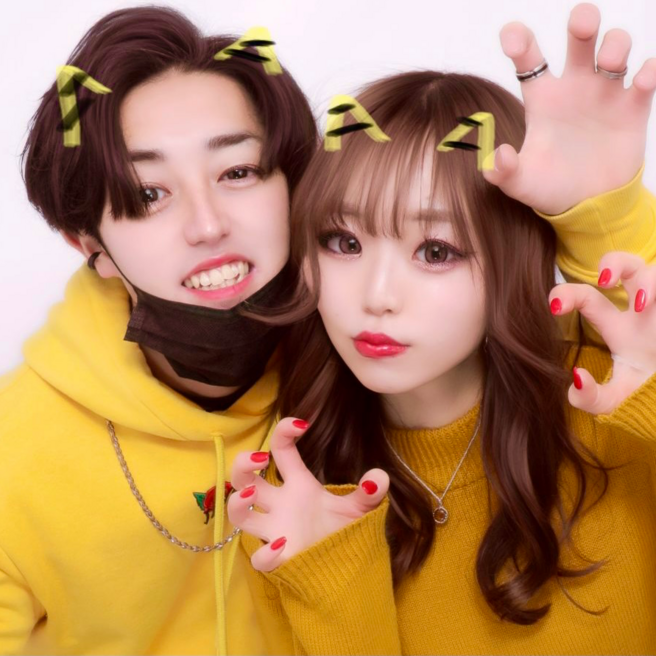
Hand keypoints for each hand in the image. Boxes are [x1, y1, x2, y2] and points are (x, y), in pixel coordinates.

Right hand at [227, 417, 389, 571]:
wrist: (344, 569)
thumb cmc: (342, 531)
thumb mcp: (358, 509)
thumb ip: (368, 494)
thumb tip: (380, 476)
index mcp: (298, 485)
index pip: (281, 451)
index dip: (284, 432)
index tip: (301, 424)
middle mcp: (280, 504)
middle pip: (244, 478)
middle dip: (241, 464)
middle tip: (259, 459)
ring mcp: (274, 530)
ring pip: (239, 514)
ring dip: (237, 502)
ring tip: (251, 495)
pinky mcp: (278, 559)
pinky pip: (260, 559)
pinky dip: (266, 553)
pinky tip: (283, 546)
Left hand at [484, 2, 655, 214]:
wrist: (587, 206)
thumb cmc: (550, 188)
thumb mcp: (521, 184)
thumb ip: (503, 172)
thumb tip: (496, 156)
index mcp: (543, 99)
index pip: (530, 58)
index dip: (519, 40)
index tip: (511, 37)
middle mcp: (574, 88)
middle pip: (581, 37)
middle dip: (583, 20)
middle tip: (581, 25)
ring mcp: (605, 95)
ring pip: (616, 47)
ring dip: (616, 45)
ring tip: (609, 65)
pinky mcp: (633, 109)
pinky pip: (647, 78)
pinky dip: (649, 71)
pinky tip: (642, 78)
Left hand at [550, 251, 655, 413]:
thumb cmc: (649, 392)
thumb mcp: (619, 399)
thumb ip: (592, 397)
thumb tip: (576, 379)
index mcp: (619, 326)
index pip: (587, 298)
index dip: (567, 294)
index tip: (554, 307)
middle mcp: (645, 308)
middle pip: (628, 265)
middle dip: (614, 262)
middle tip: (605, 281)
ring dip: (652, 279)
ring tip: (642, 303)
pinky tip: (654, 305)